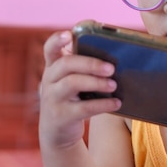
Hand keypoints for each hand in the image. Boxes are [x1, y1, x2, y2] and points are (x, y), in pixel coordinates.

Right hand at [38, 31, 121, 149]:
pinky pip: (83, 108)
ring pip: (72, 84)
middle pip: (66, 64)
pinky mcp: (61, 116)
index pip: (50, 48)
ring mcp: (53, 98)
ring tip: (114, 84)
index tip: (69, 34)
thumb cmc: (71, 98)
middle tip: (111, 68)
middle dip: (90, 63)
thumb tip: (116, 59)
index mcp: (53, 67)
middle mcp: (49, 80)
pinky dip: (102, 104)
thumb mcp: (71, 81)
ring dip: (96, 82)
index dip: (57, 39)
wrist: (57, 132)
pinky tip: (117, 103)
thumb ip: (84, 68)